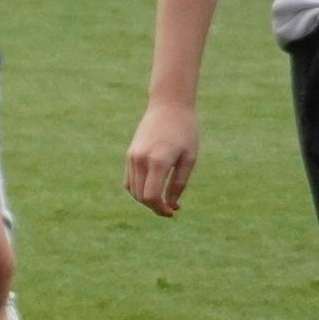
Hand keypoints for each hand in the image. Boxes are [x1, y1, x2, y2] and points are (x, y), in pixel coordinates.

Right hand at [126, 98, 199, 215]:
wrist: (168, 107)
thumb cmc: (185, 132)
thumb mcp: (188, 159)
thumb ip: (178, 183)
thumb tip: (171, 205)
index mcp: (158, 162)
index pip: (151, 196)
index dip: (160, 209)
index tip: (173, 212)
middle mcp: (140, 160)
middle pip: (140, 195)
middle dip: (154, 206)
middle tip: (171, 208)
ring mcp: (132, 156)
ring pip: (133, 189)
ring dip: (146, 199)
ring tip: (164, 199)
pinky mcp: (130, 154)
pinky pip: (130, 179)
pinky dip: (139, 189)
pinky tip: (154, 188)